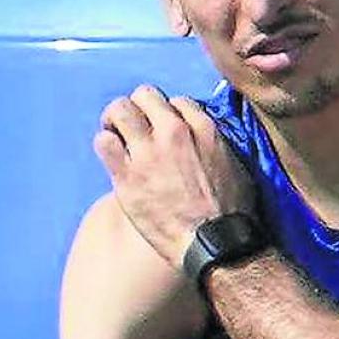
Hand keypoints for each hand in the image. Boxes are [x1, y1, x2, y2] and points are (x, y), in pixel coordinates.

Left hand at [94, 85, 254, 267]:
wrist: (215, 244)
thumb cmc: (231, 212)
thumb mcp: (234, 165)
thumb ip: (215, 143)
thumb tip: (204, 140)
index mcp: (204, 128)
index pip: (177, 101)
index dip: (170, 115)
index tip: (167, 130)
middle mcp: (174, 132)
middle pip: (144, 95)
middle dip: (139, 108)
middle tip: (137, 126)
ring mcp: (148, 152)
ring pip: (118, 110)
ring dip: (116, 121)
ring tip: (118, 135)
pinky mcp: (127, 176)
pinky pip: (104, 142)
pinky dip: (106, 144)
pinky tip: (113, 156)